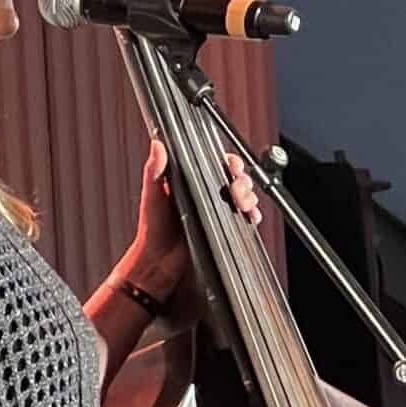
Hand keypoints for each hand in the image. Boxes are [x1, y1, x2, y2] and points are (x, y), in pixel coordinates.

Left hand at [124, 138, 263, 301]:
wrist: (160, 261)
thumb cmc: (153, 229)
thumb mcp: (152, 194)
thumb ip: (154, 170)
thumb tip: (157, 144)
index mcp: (192, 180)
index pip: (217, 163)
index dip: (228, 162)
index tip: (231, 164)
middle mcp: (207, 193)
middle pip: (236, 178)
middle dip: (242, 179)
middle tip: (236, 188)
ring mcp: (219, 211)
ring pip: (245, 195)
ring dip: (249, 196)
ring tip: (241, 202)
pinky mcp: (226, 228)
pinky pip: (247, 217)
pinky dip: (253, 214)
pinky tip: (249, 216)